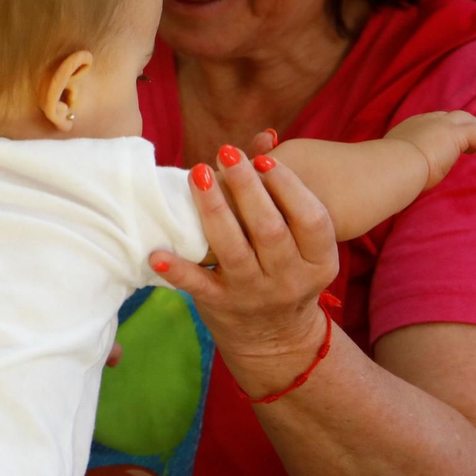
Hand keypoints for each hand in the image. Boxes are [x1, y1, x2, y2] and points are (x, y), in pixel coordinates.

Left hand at [150, 146, 337, 395]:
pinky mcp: (221, 306)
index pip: (311, 220)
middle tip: (227, 152)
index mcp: (318, 261)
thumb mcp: (299, 240)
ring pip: (233, 250)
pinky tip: (157, 251)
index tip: (265, 159)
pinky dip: (177, 269)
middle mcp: (289, 279)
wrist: (275, 338)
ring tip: (199, 173)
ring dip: (214, 210)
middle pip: (270, 230)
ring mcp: (254, 295)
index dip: (289, 188)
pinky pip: (198, 286)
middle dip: (247, 188)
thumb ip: (281, 192)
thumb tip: (264, 136)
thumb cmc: (284, 270)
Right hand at [384, 111, 475, 189]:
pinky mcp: (458, 134)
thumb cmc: (388, 171)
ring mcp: (442, 125)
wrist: (394, 164)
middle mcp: (426, 121)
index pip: (432, 124)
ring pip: (469, 122)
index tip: (447, 144)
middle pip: (453, 118)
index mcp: (410, 128)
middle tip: (472, 146)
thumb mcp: (393, 165)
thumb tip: (393, 180)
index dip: (444, 132)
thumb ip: (399, 166)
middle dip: (465, 128)